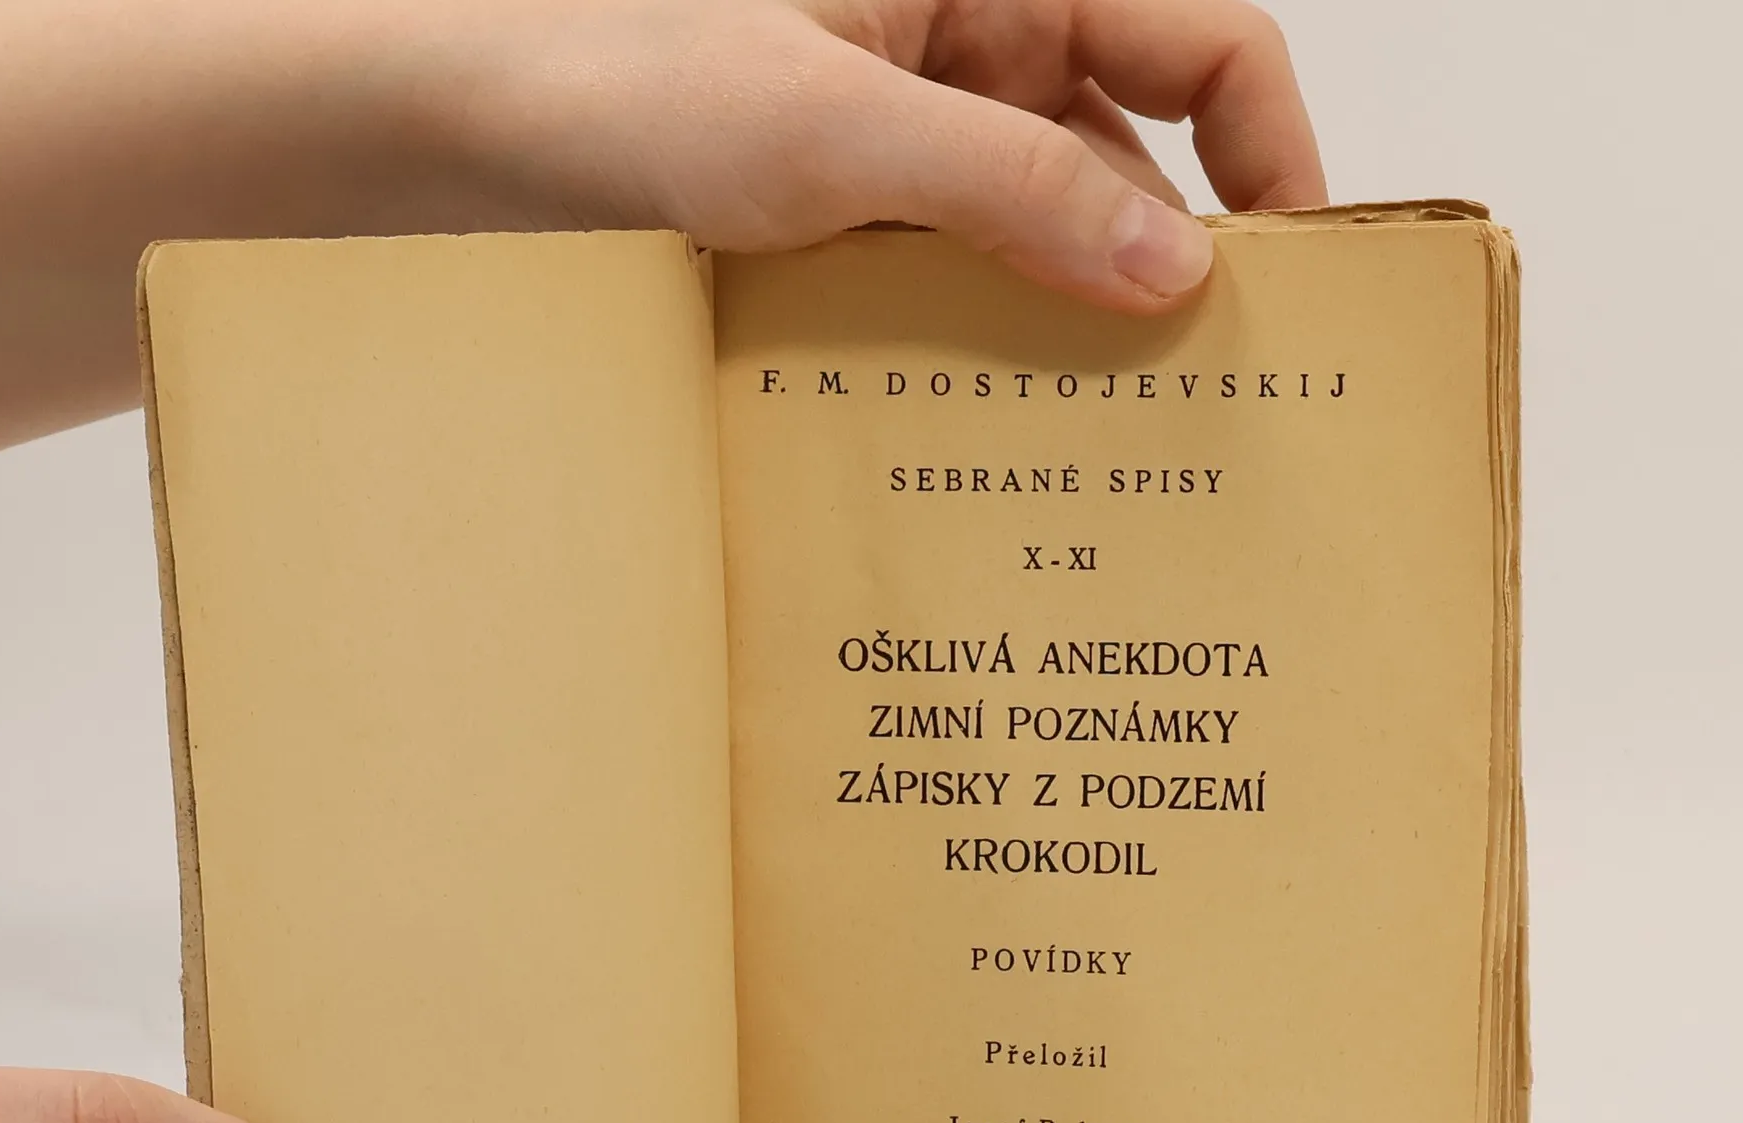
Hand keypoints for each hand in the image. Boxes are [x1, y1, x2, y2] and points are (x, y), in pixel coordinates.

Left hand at [0, 0, 1322, 480]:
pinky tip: (997, 438)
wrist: (448, 138)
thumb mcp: (831, 129)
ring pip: (1045, 232)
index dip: (1270, 152)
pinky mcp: (849, 219)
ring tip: (1111, 461)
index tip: (1295, 289)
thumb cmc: (612, 81)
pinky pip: (957, 280)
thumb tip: (1174, 271)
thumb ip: (1012, 188)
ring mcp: (907, 137)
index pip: (1200, 38)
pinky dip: (982, 350)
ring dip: (1073, 333)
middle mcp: (966, 43)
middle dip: (1175, 271)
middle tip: (1212, 414)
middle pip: (1136, 150)